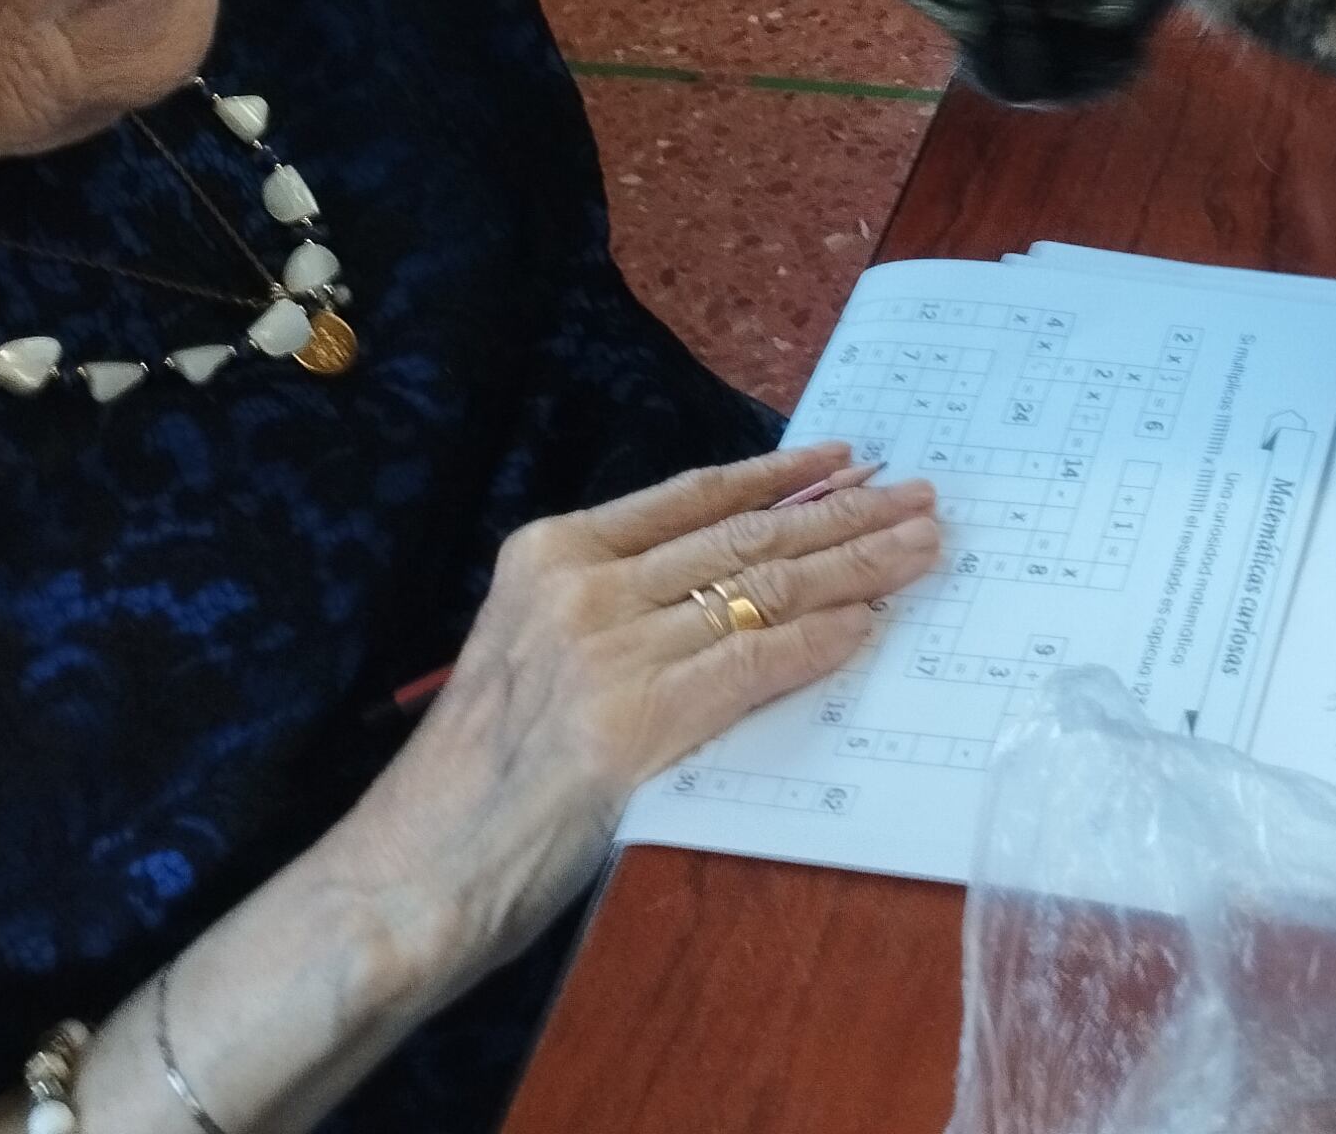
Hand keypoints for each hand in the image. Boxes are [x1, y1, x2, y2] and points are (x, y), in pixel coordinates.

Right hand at [344, 445, 940, 965]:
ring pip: (763, 590)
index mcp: (549, 553)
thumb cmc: (474, 780)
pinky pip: (752, 665)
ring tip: (922, 547)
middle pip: (744, 536)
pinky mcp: (634, 723)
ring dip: (857, 568)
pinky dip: (820, 643)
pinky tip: (869, 628)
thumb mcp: (531, 655)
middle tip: (920, 498)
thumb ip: (613, 614)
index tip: (849, 462)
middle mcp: (581, 586)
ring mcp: (608, 651)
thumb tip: (729, 588)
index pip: (693, 497)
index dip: (783, 476)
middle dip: (844, 516)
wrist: (413, 873)